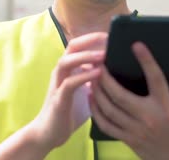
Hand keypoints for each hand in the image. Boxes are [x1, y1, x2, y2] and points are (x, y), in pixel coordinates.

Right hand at [30, 32, 107, 150]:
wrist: (50, 133)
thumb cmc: (69, 111)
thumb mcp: (87, 92)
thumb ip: (97, 81)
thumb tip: (118, 73)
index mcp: (69, 69)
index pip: (79, 45)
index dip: (93, 38)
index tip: (112, 35)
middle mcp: (61, 73)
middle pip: (71, 47)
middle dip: (89, 41)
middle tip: (108, 39)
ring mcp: (58, 85)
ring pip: (66, 62)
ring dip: (85, 57)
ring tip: (103, 55)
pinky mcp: (58, 99)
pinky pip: (69, 84)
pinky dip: (83, 77)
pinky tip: (97, 74)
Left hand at [90, 42, 168, 159]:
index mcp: (168, 107)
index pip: (156, 79)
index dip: (146, 60)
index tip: (135, 44)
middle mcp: (149, 118)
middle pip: (120, 95)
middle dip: (106, 77)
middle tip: (98, 61)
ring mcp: (136, 130)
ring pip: (109, 109)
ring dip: (97, 91)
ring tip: (92, 75)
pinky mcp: (128, 139)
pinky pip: (106, 124)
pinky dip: (96, 110)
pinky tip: (91, 97)